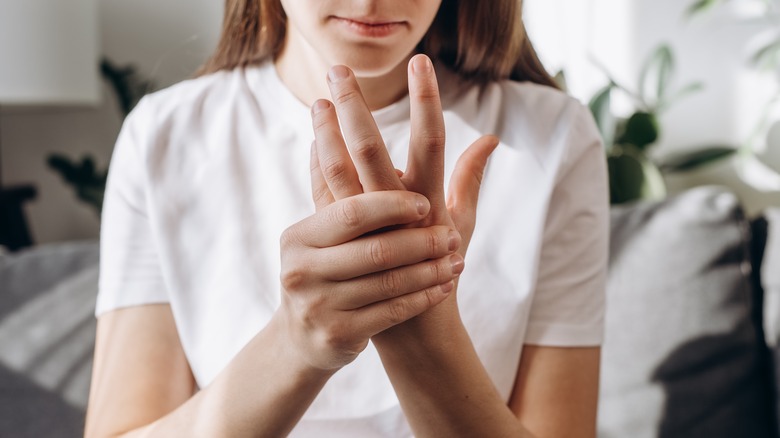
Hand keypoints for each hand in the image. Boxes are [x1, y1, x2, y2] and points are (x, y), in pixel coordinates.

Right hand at [276, 190, 461, 370]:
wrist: (305, 336)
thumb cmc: (325, 269)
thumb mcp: (325, 228)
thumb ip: (334, 173)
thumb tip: (324, 102)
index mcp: (302, 234)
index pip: (352, 212)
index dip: (391, 206)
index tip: (426, 202)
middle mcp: (303, 268)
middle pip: (375, 248)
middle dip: (419, 241)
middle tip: (451, 235)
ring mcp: (318, 305)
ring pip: (389, 282)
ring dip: (429, 270)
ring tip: (456, 260)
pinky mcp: (337, 334)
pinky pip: (392, 312)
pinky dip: (422, 297)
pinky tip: (444, 287)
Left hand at [311, 55, 498, 257]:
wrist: (412, 326)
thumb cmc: (441, 270)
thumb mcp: (463, 222)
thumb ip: (471, 177)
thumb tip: (491, 137)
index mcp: (430, 202)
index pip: (431, 140)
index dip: (427, 101)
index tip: (421, 64)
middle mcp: (397, 212)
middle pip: (370, 149)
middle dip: (353, 107)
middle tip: (339, 69)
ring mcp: (365, 227)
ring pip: (338, 171)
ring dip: (325, 132)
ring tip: (317, 97)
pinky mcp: (342, 242)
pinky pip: (325, 196)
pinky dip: (318, 165)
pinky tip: (314, 139)